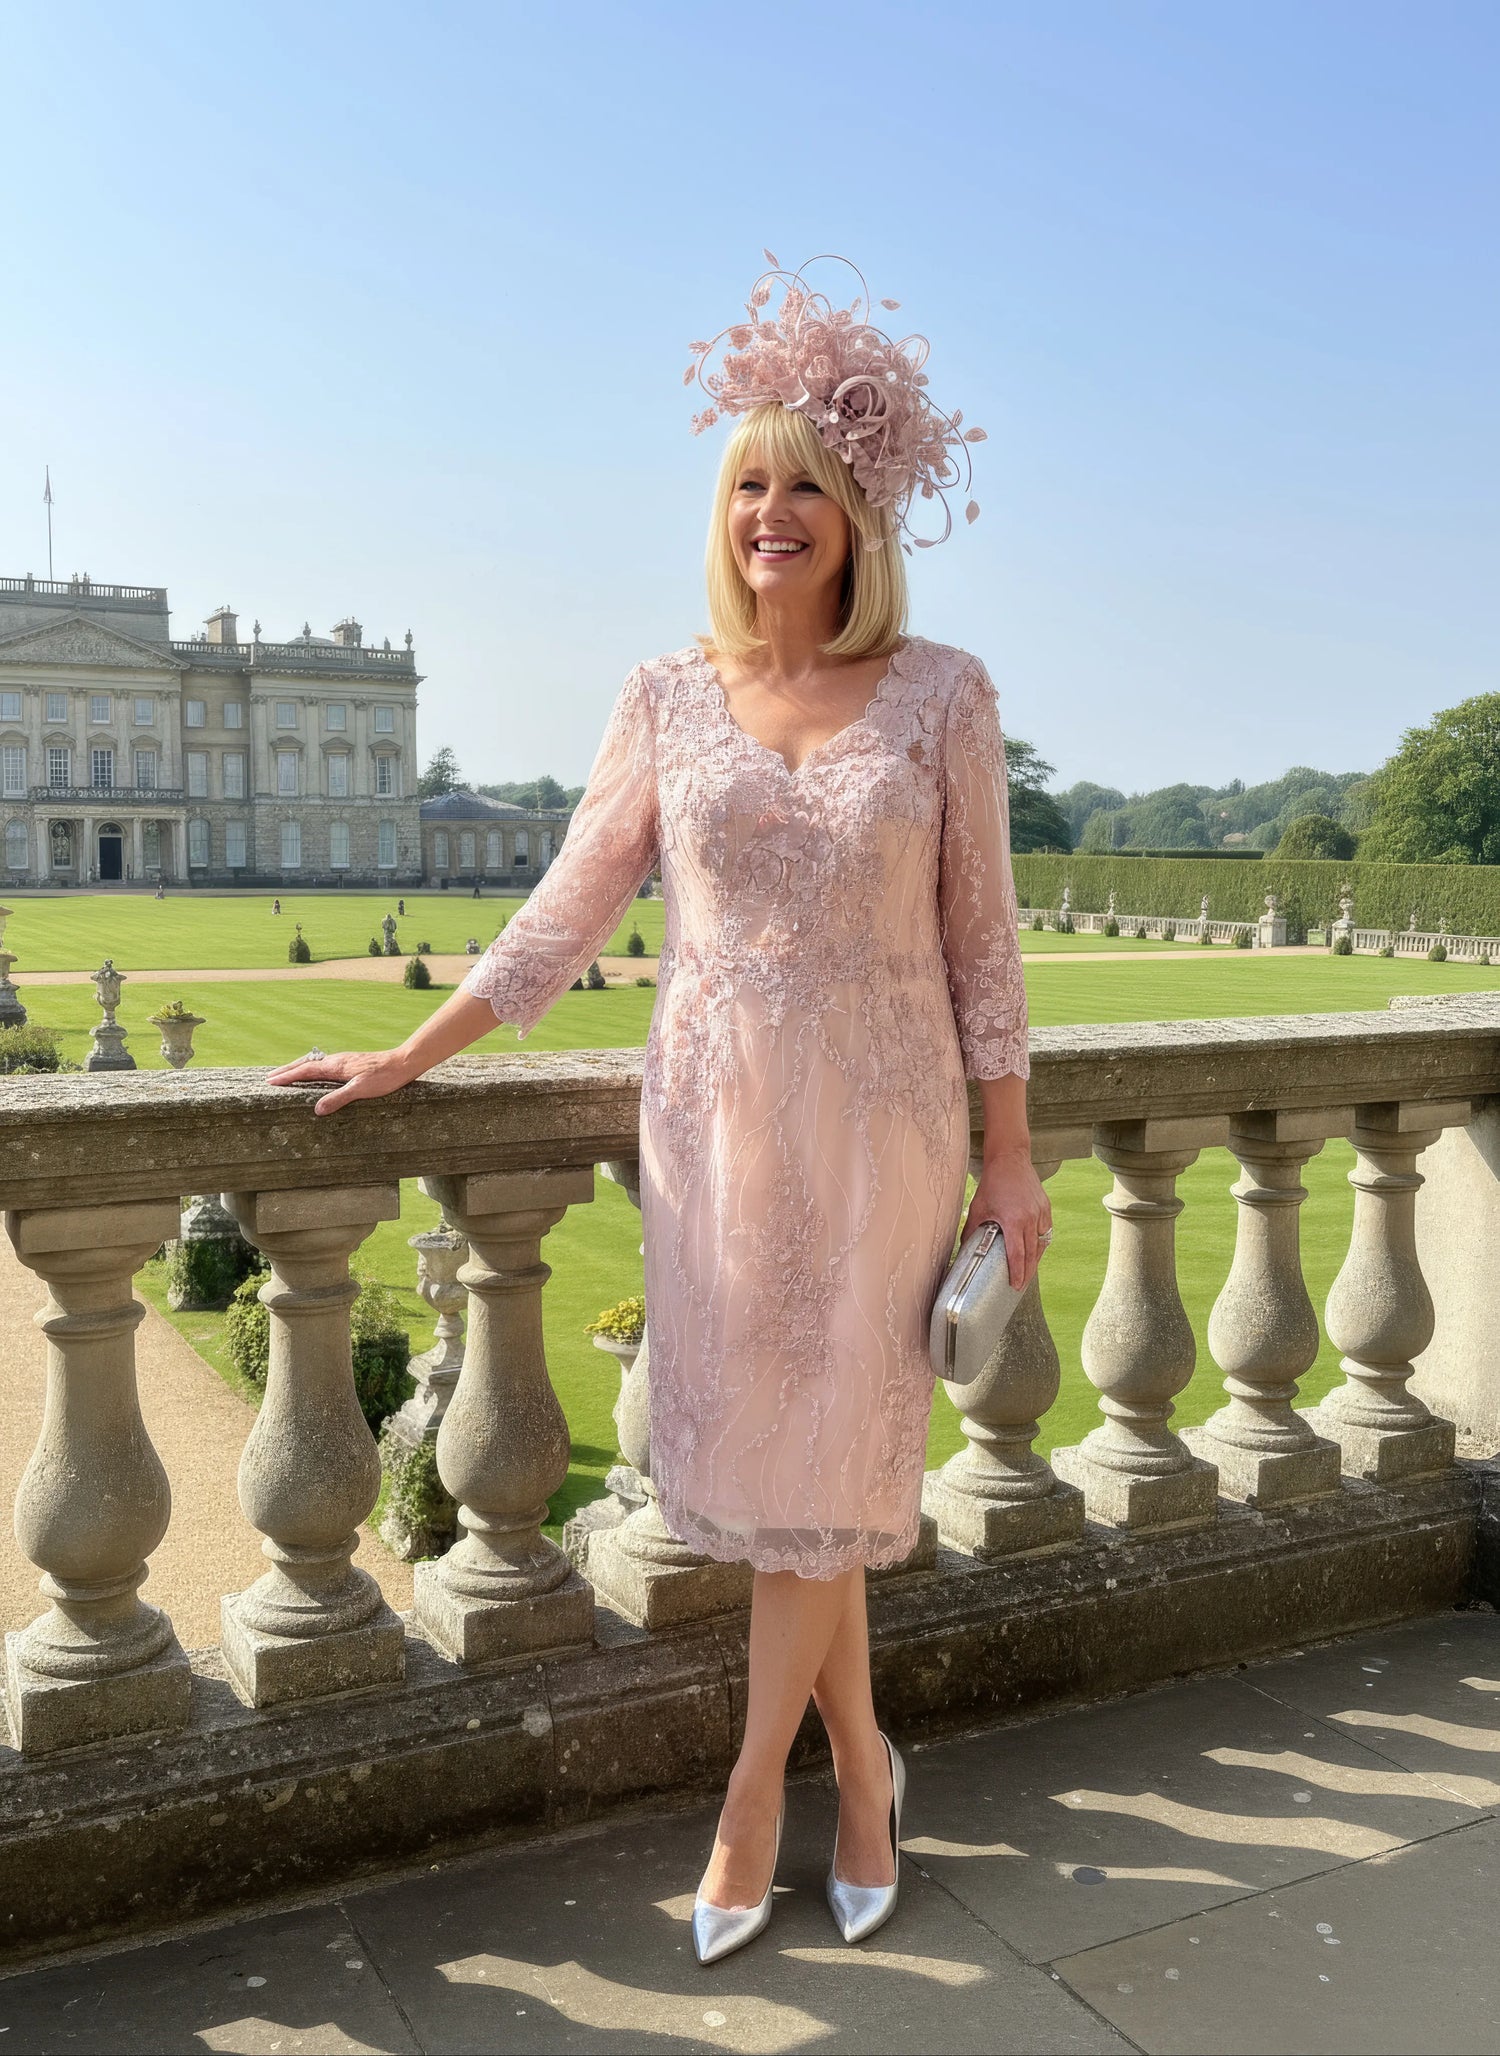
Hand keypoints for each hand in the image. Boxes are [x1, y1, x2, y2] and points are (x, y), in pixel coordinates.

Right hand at [266, 1049, 415, 1116]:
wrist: (403, 1063)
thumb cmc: (384, 1077)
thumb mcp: (361, 1090)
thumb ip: (338, 1098)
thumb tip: (316, 1109)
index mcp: (335, 1066)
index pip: (305, 1071)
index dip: (287, 1076)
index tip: (270, 1081)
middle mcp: (336, 1061)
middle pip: (306, 1064)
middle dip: (287, 1070)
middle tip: (270, 1077)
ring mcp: (343, 1061)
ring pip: (314, 1063)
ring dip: (298, 1068)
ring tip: (287, 1074)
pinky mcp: (351, 1064)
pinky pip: (323, 1065)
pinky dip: (311, 1069)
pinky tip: (316, 1074)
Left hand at [962, 1148, 1050, 1290]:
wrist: (1010, 1159)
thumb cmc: (992, 1184)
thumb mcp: (978, 1208)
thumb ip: (972, 1231)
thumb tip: (964, 1250)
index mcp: (1013, 1220)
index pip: (1017, 1254)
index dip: (1017, 1273)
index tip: (1016, 1286)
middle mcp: (1031, 1218)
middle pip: (1032, 1253)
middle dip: (1027, 1272)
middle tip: (1020, 1286)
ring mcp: (1041, 1212)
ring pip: (1041, 1244)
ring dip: (1035, 1259)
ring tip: (1027, 1272)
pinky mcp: (1046, 1207)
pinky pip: (1046, 1232)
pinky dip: (1040, 1243)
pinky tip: (1034, 1251)